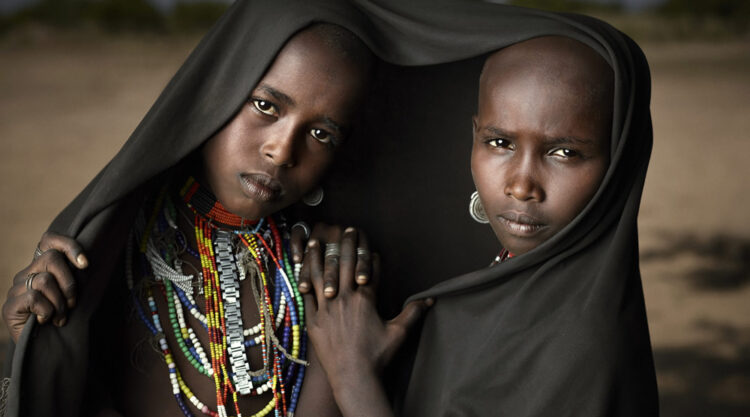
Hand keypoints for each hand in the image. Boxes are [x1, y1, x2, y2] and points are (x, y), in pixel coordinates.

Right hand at [3, 231, 87, 341]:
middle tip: (72, 303)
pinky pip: (34, 298)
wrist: (44, 351)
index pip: (48, 240)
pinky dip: (47, 311)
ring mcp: (15, 289)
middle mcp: (26, 274)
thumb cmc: (63, 320)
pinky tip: (47, 321)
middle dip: (69, 282)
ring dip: (60, 302)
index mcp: (41, 268)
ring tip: (60, 317)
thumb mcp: (73, 295)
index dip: (68, 246)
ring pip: (45, 280)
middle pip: (51, 258)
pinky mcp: (9, 306)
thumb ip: (75, 277)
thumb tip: (86, 262)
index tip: (85, 264)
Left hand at [303, 228, 430, 382]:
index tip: (366, 241)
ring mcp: (326, 308)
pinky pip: (306, 294)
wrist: (353, 377)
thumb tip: (430, 299)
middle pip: (343, 264)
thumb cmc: (377, 355)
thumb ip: (412, 312)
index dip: (367, 254)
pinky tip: (301, 268)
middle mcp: (344, 299)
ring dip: (318, 255)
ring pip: (320, 275)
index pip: (366, 269)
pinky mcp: (313, 320)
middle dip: (345, 244)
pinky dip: (304, 279)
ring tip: (317, 239)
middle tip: (346, 229)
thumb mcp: (398, 333)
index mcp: (365, 300)